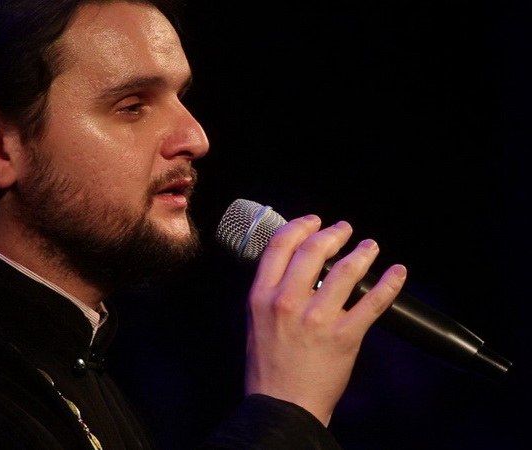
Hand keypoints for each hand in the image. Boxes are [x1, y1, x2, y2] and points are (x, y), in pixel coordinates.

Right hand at [244, 215, 406, 425]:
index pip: (280, 246)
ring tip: (370, 247)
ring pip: (346, 270)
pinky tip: (397, 273)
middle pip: (314, 250)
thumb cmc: (267, 366)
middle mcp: (288, 302)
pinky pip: (373, 302)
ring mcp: (318, 318)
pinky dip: (389, 283)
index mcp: (262, 296)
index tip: (313, 221)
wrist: (282, 405)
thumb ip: (270, 291)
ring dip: (363, 252)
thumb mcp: (256, 320)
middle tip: (345, 230)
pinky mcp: (345, 336)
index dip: (300, 226)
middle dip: (334, 233)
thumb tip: (293, 266)